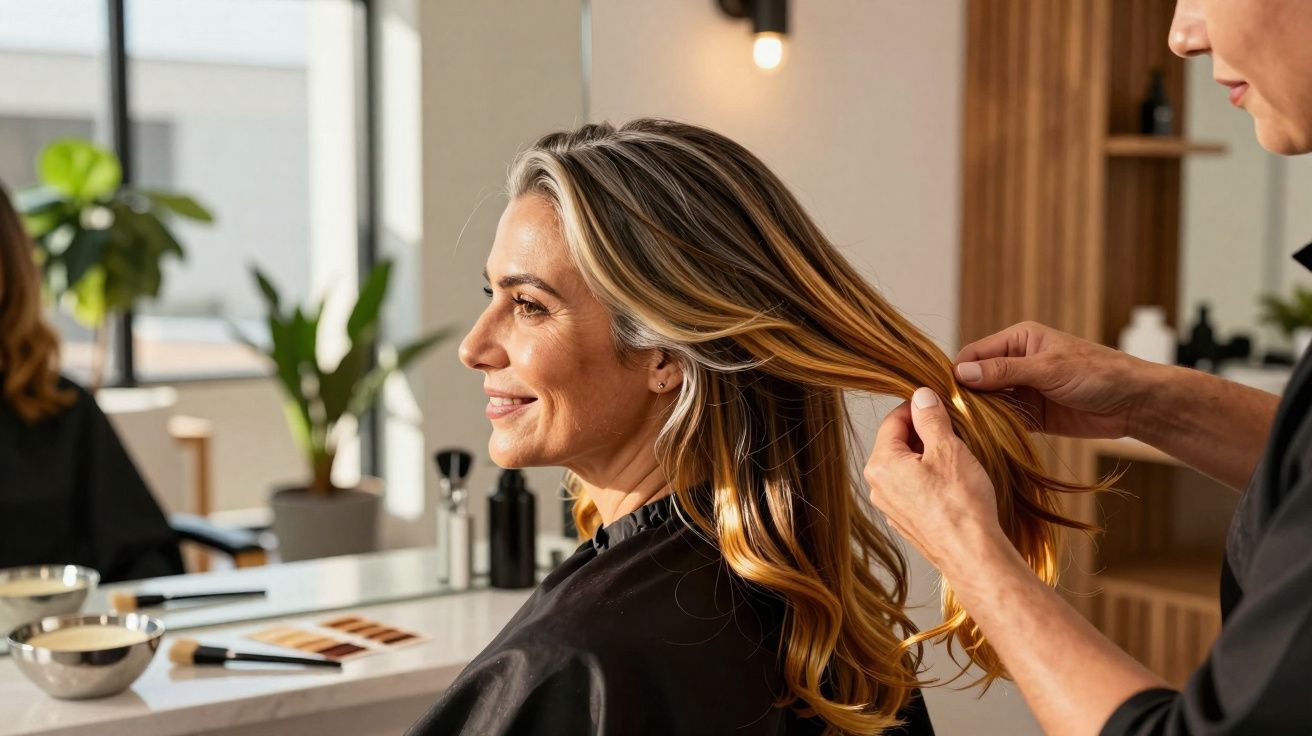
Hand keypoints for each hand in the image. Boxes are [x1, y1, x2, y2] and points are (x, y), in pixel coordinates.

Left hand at [865, 388, 1005, 573]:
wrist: (973, 554)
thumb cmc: (961, 504)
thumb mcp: (948, 449)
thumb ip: (931, 419)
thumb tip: (921, 397)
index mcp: (881, 465)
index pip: (892, 421)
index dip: (916, 407)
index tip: (937, 403)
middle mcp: (878, 487)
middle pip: (897, 444)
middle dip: (924, 433)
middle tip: (953, 429)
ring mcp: (891, 507)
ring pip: (906, 467)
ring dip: (928, 455)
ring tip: (957, 456)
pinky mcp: (907, 522)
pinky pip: (913, 489)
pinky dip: (930, 478)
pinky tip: (953, 482)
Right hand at [955, 321, 1158, 439]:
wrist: (1134, 403)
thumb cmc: (1098, 373)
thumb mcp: (1048, 369)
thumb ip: (1004, 371)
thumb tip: (962, 373)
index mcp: (1018, 340)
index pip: (974, 354)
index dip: (958, 373)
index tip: (944, 395)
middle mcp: (1016, 362)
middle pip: (976, 379)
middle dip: (964, 396)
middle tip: (948, 417)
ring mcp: (1023, 390)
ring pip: (987, 401)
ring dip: (977, 414)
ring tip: (960, 430)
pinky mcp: (1032, 414)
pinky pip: (1003, 420)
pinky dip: (992, 429)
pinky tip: (979, 439)